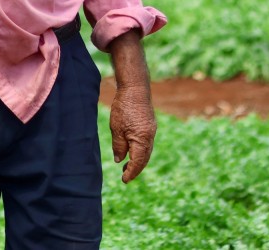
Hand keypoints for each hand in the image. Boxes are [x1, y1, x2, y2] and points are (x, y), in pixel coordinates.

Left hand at [107, 29, 156, 182]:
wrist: (135, 88)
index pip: (138, 163)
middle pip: (144, 159)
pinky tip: (133, 149)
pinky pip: (147, 143)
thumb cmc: (125, 107)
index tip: (124, 180)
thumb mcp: (117, 128)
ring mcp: (151, 130)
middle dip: (136, 169)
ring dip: (138, 160)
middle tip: (125, 176)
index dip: (131, 173)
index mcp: (142, 140)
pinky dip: (140, 150)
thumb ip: (119, 146)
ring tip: (128, 165)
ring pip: (146, 151)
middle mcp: (150, 137)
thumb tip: (120, 160)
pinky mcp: (150, 124)